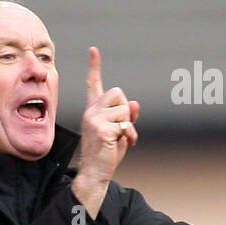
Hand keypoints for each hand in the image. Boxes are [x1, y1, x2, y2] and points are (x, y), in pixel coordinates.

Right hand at [73, 46, 139, 216]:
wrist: (95, 174)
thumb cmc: (106, 154)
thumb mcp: (118, 132)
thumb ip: (126, 117)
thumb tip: (134, 104)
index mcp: (93, 111)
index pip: (93, 85)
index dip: (94, 67)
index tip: (93, 50)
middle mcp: (91, 112)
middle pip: (118, 92)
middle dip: (125, 110)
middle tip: (122, 128)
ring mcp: (95, 120)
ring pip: (124, 109)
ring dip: (129, 125)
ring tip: (122, 139)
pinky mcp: (102, 129)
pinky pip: (125, 124)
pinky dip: (129, 135)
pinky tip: (124, 144)